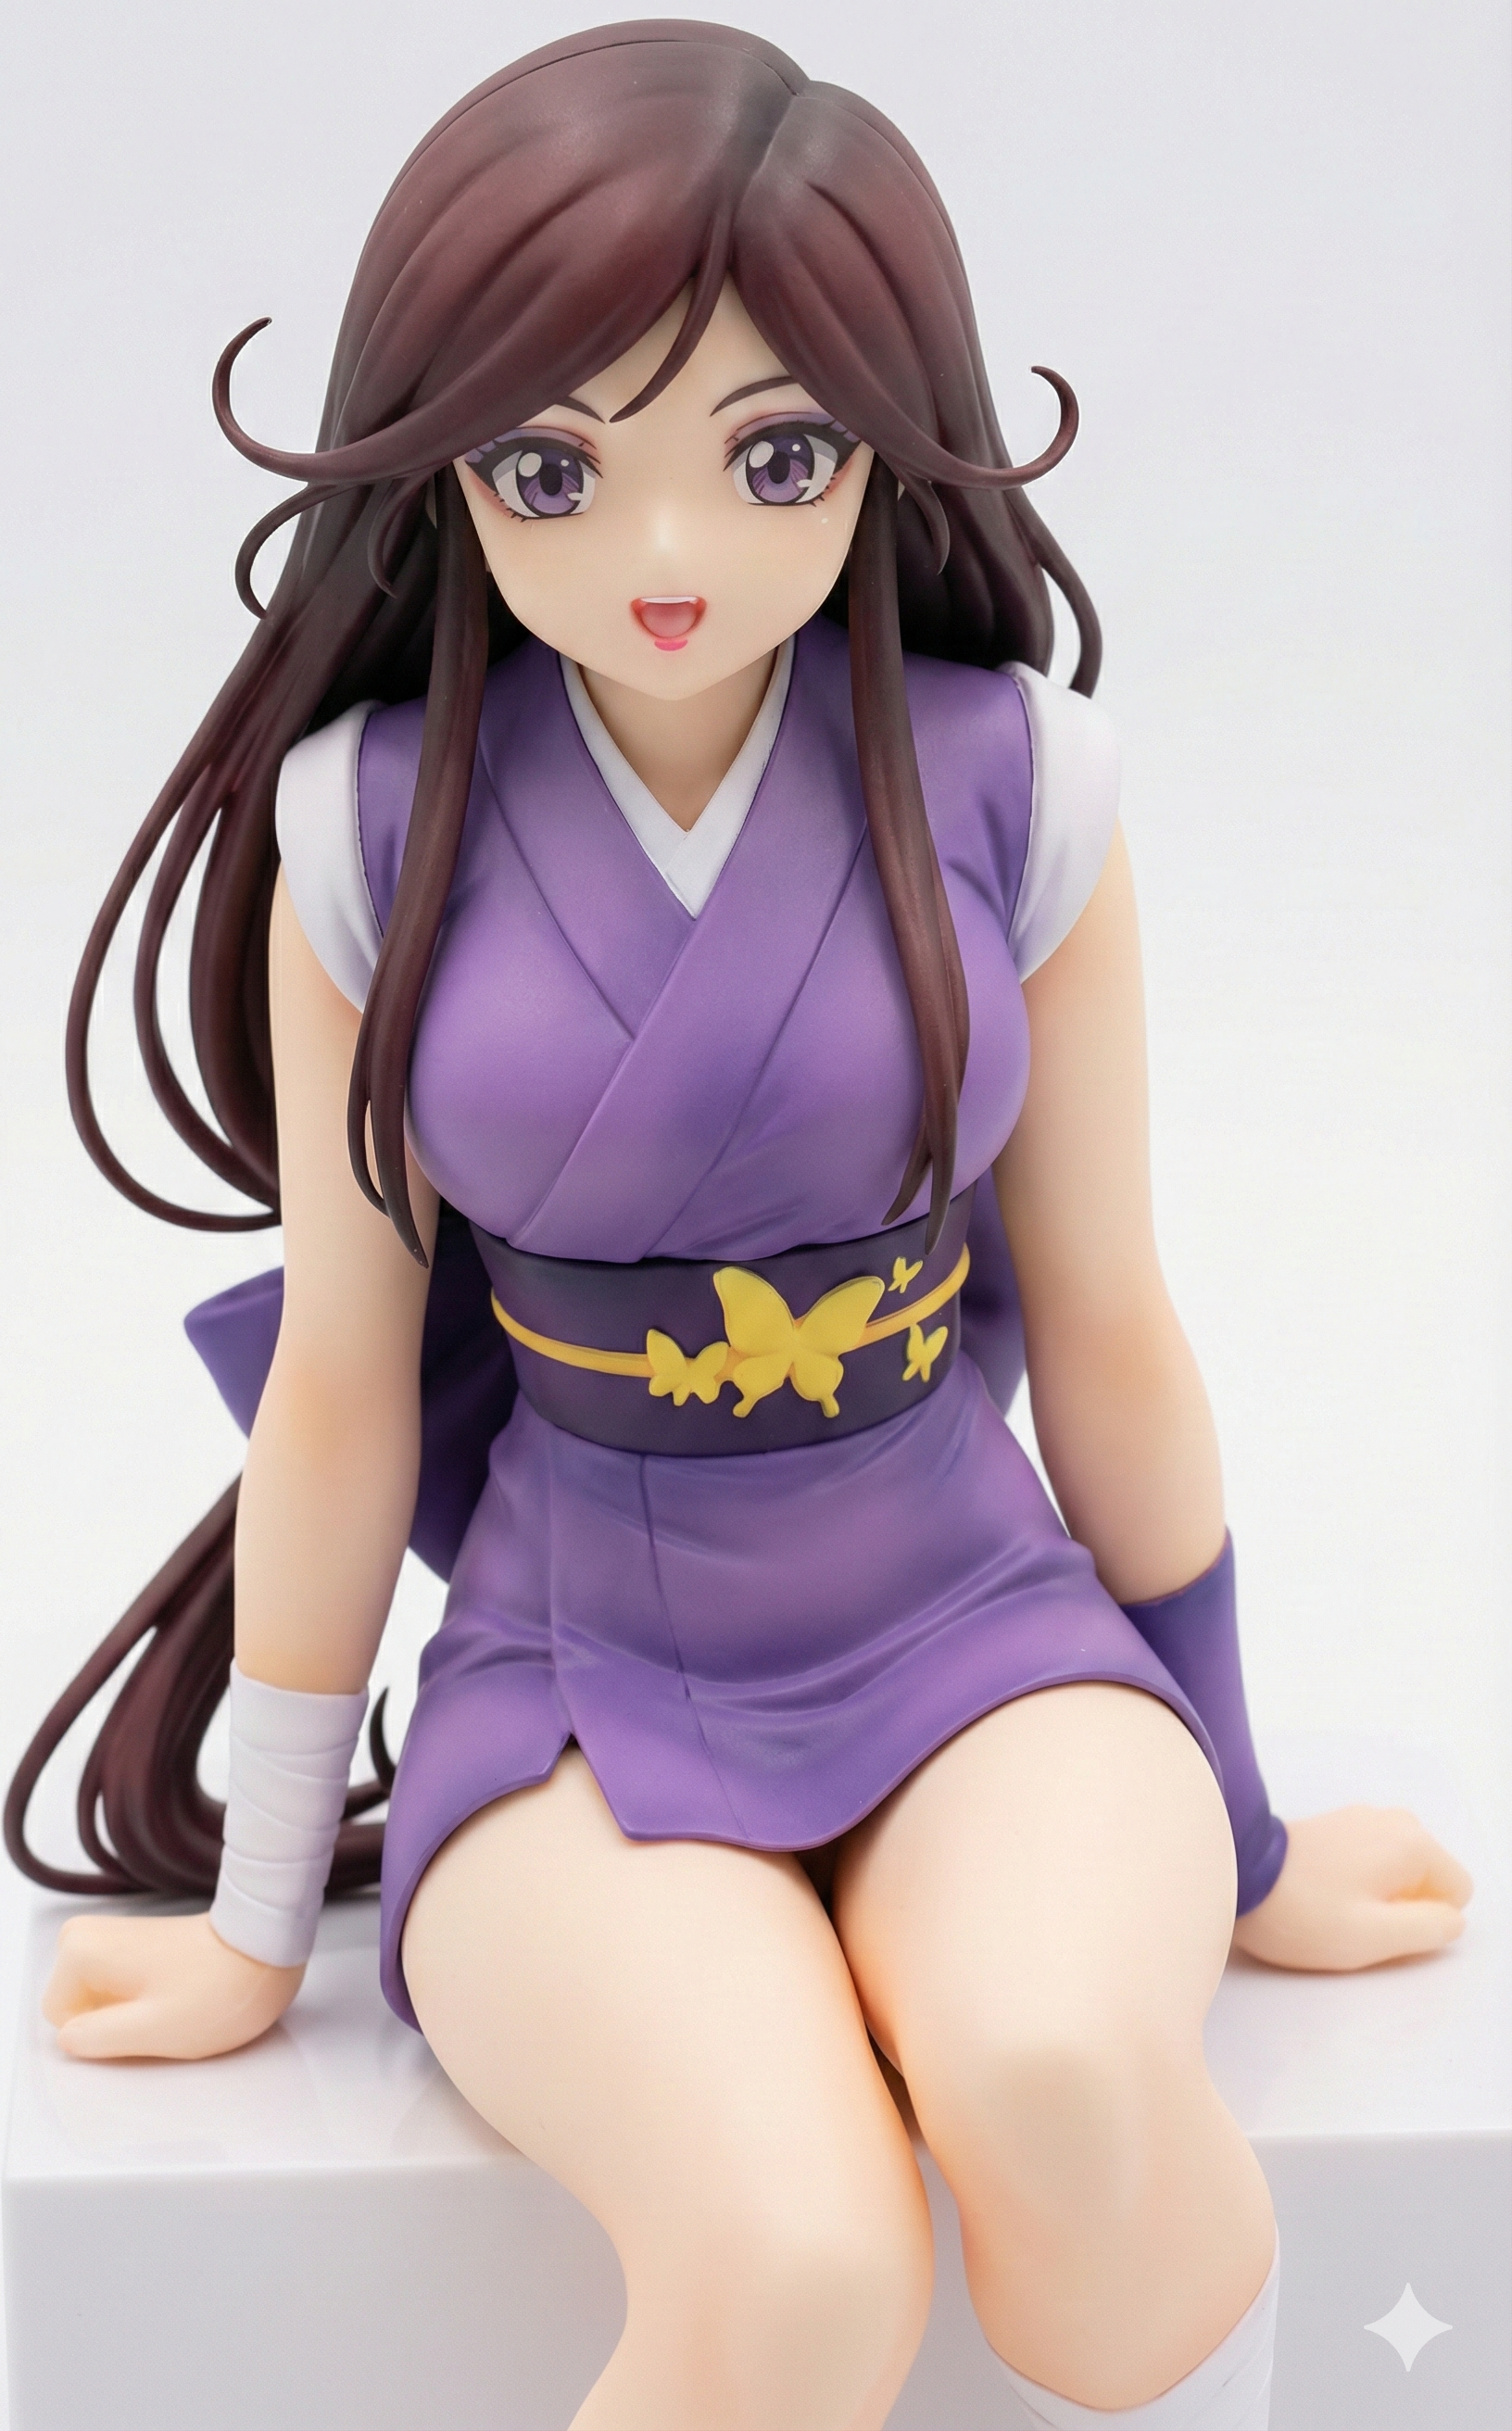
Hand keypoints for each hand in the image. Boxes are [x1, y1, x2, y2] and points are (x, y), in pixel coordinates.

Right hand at [42, 1912, 304, 2059]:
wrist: (266, 1946)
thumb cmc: (214, 1990)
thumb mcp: (148, 2032)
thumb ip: (93, 2040)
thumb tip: (68, 2038)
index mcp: (81, 1949)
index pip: (61, 2018)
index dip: (103, 2033)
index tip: (145, 2020)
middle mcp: (91, 1932)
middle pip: (78, 2005)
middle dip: (115, 2021)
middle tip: (160, 2014)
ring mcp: (117, 1935)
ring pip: (101, 1999)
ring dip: (135, 2012)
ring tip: (176, 2003)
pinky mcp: (142, 1942)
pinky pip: (123, 1987)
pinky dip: (149, 1998)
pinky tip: (183, 1994)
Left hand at [1231, 1806, 1472, 1971]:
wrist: (1235, 1871)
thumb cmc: (1303, 1911)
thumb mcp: (1377, 1937)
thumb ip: (1429, 1930)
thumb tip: (1449, 1918)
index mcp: (1412, 1842)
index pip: (1457, 1892)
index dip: (1425, 1921)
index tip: (1380, 1925)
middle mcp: (1393, 1821)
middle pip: (1427, 1879)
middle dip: (1401, 1907)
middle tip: (1354, 1919)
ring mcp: (1361, 1819)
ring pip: (1397, 1872)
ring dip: (1376, 1896)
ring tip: (1332, 1906)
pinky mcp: (1334, 1825)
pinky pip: (1370, 1862)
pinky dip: (1354, 1882)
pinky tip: (1317, 1891)